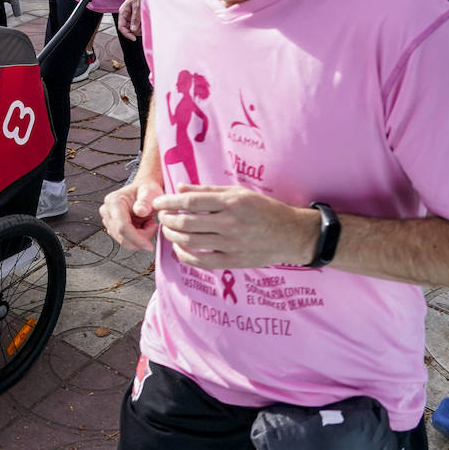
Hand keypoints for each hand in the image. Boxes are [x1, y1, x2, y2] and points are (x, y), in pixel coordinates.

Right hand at [101, 179, 161, 251]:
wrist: (144, 190)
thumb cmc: (147, 190)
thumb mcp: (150, 192)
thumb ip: (146, 201)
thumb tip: (140, 211)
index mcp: (114, 201)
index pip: (122, 227)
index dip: (136, 239)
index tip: (149, 246)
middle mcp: (107, 211)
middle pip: (122, 236)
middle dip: (140, 238)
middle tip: (153, 226)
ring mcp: (108, 220)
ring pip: (123, 241)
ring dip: (139, 237)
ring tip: (148, 223)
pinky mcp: (112, 227)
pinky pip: (125, 240)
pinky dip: (136, 238)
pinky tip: (142, 226)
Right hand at [117, 0, 143, 40]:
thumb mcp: (137, 6)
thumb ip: (135, 18)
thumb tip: (133, 29)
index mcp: (123, 12)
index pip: (121, 27)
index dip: (127, 34)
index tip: (134, 38)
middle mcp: (126, 15)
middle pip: (127, 28)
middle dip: (134, 31)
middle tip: (142, 29)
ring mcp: (131, 15)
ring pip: (133, 26)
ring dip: (139, 27)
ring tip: (144, 23)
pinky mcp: (137, 15)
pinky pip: (138, 23)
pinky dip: (142, 24)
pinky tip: (145, 20)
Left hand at [152, 185, 316, 269]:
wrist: (290, 234)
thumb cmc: (263, 209)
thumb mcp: (238, 192)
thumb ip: (208, 191)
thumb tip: (179, 188)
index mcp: (230, 202)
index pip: (190, 202)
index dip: (169, 202)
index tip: (158, 202)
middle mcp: (229, 223)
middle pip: (186, 223)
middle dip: (167, 219)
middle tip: (161, 216)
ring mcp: (230, 244)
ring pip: (190, 242)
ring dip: (172, 236)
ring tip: (167, 230)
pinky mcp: (233, 261)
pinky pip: (201, 261)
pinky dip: (185, 255)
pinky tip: (179, 249)